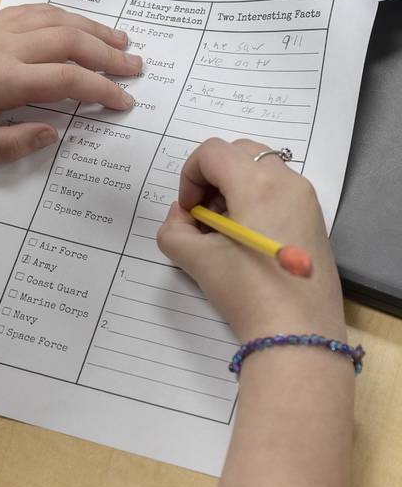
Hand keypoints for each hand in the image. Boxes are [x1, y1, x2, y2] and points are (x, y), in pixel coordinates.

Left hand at [0, 3, 140, 166]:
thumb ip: (11, 145)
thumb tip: (54, 133)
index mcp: (2, 80)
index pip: (66, 79)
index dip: (101, 89)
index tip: (123, 101)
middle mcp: (3, 47)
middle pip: (68, 40)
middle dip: (107, 53)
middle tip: (135, 67)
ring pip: (55, 18)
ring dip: (92, 28)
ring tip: (121, 41)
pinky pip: (33, 10)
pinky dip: (63, 14)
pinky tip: (78, 23)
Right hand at [157, 138, 345, 342]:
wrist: (297, 334)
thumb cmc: (247, 294)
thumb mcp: (194, 260)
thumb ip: (173, 229)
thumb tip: (183, 216)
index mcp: (257, 184)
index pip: (212, 152)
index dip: (190, 176)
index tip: (188, 212)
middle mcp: (287, 181)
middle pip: (239, 152)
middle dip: (212, 177)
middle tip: (203, 216)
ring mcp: (305, 198)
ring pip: (259, 169)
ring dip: (232, 188)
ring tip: (224, 231)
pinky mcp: (313, 217)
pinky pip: (277, 189)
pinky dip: (254, 199)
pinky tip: (246, 240)